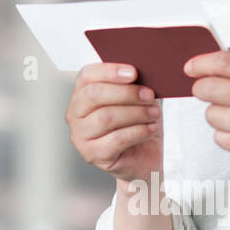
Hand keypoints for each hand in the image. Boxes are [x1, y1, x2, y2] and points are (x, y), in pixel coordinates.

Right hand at [66, 63, 162, 181]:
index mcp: (81, 95)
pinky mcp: (93, 155)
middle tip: (149, 94)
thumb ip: (132, 84)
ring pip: (106, 117)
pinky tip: (151, 128)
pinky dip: (138, 131)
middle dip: (126, 93)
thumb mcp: (135, 100)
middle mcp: (75, 115)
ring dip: (136, 113)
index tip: (134, 72)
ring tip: (154, 113)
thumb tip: (141, 72)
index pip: (87, 76)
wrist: (144, 158)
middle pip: (94, 95)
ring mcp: (81, 137)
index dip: (110, 71)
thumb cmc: (137, 125)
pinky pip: (116, 139)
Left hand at [183, 47, 229, 171]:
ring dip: (216, 113)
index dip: (201, 63)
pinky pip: (219, 138)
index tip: (191, 67)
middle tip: (206, 90)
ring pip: (212, 115)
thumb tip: (214, 57)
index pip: (225, 62)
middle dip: (202, 88)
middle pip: (211, 88)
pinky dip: (225, 134)